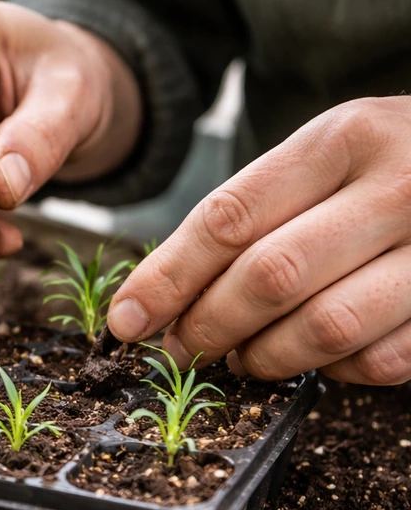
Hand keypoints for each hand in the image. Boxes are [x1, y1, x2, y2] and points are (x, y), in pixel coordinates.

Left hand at [108, 96, 410, 384]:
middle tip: (180, 351)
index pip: (229, 219)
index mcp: (344, 138)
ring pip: (324, 327)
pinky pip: (378, 360)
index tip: (127, 320)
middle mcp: (399, 185)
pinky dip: (332, 371)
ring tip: (240, 358)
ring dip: (264, 358)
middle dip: (206, 327)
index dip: (167, 279)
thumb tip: (155, 301)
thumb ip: (248, 215)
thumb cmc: (384, 165)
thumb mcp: (320, 157)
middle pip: (270, 277)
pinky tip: (314, 358)